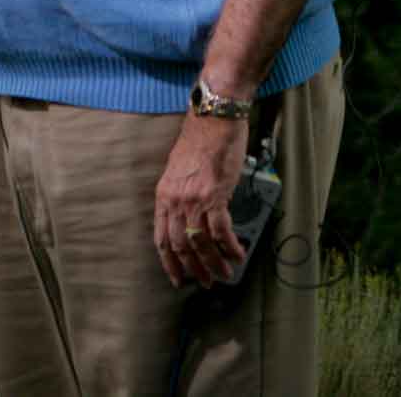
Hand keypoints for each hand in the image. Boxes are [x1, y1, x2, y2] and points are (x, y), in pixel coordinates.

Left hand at [154, 112, 249, 287]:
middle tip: (205, 281)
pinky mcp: (215, 196)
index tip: (178, 278)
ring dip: (214, 263)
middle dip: (194, 269)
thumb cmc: (200, 139)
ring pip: (201, 243)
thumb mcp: (179, 170)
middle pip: (181, 246)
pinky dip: (230, 246)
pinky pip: (222, 231)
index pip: (162, 239)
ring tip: (224, 274)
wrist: (214, 119)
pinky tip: (237, 254)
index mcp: (164, 196)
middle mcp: (176, 201)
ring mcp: (194, 200)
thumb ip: (182, 195)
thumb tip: (192, 215)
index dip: (170, 263)